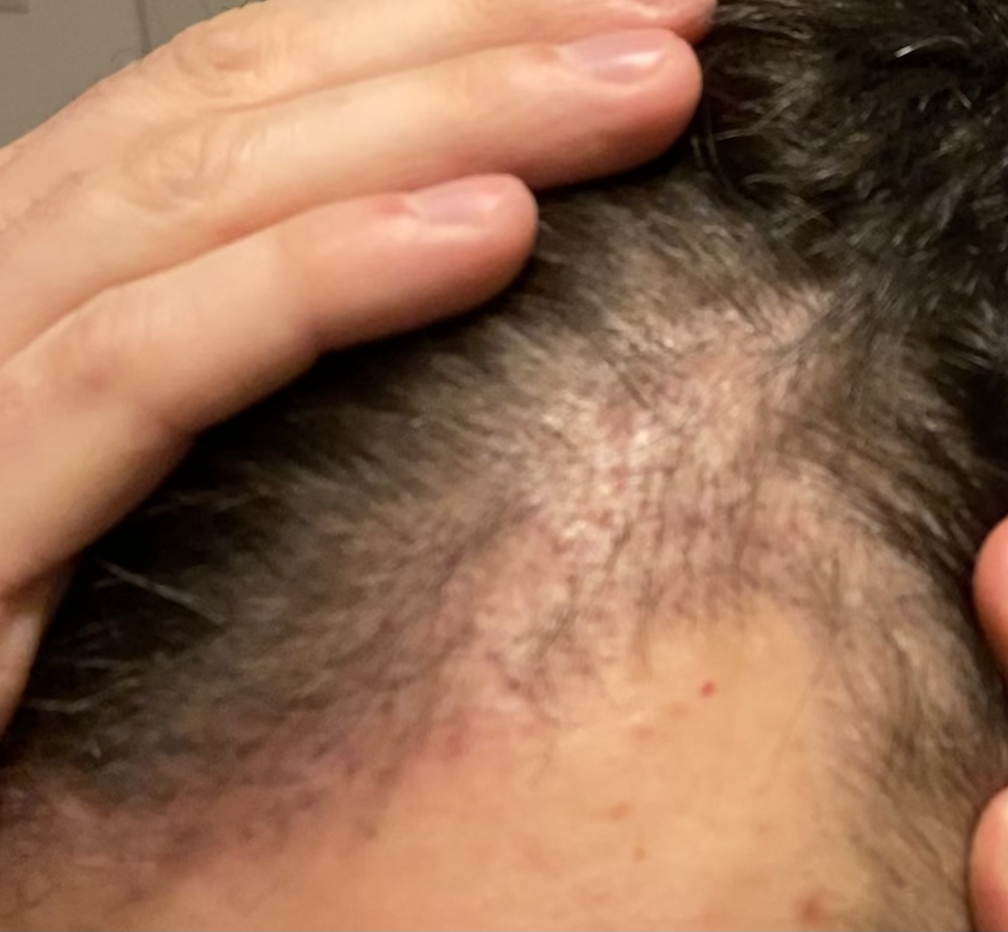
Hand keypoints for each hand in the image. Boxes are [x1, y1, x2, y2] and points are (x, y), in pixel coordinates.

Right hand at [0, 0, 709, 725]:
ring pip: (199, 202)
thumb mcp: (201, 478)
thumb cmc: (73, 667)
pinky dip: (314, 281)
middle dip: (467, 46)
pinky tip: (487, 234)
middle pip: (239, 114)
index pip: (251, 106)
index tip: (620, 19)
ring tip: (638, 92)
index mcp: (66, 283)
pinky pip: (138, 370)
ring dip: (443, 125)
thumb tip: (503, 269)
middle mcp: (8, 301)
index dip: (437, 39)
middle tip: (667, 18)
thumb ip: (295, 358)